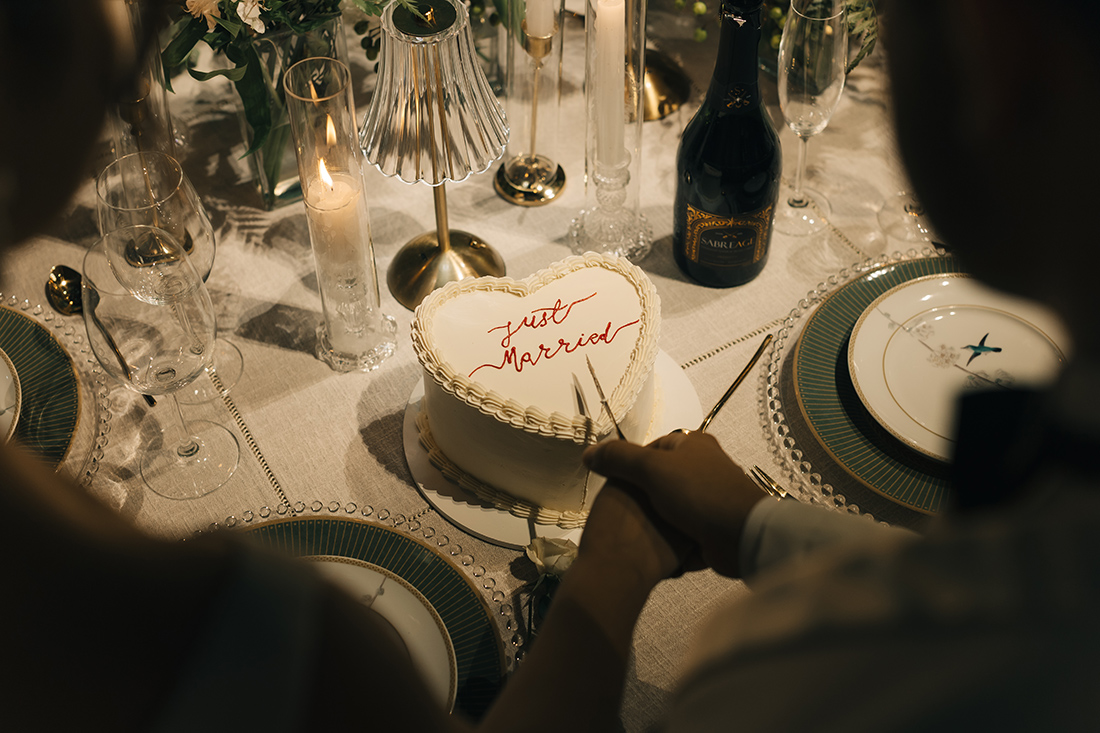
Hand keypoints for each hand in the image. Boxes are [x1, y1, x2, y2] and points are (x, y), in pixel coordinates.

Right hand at [583, 432, 767, 576]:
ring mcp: (711, 498)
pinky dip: (674, 538)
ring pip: (672, 507)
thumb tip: (588, 454)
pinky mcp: (714, 525)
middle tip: (627, 510)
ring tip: (640, 531)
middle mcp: (705, 467)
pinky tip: (660, 546)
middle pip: (661, 479)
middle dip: (645, 497)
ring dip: (659, 521)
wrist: (740, 535)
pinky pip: (684, 529)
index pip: (653, 447)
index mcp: (694, 444)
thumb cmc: (697, 493)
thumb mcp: (650, 469)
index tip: (619, 483)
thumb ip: (618, 459)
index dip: (633, 463)